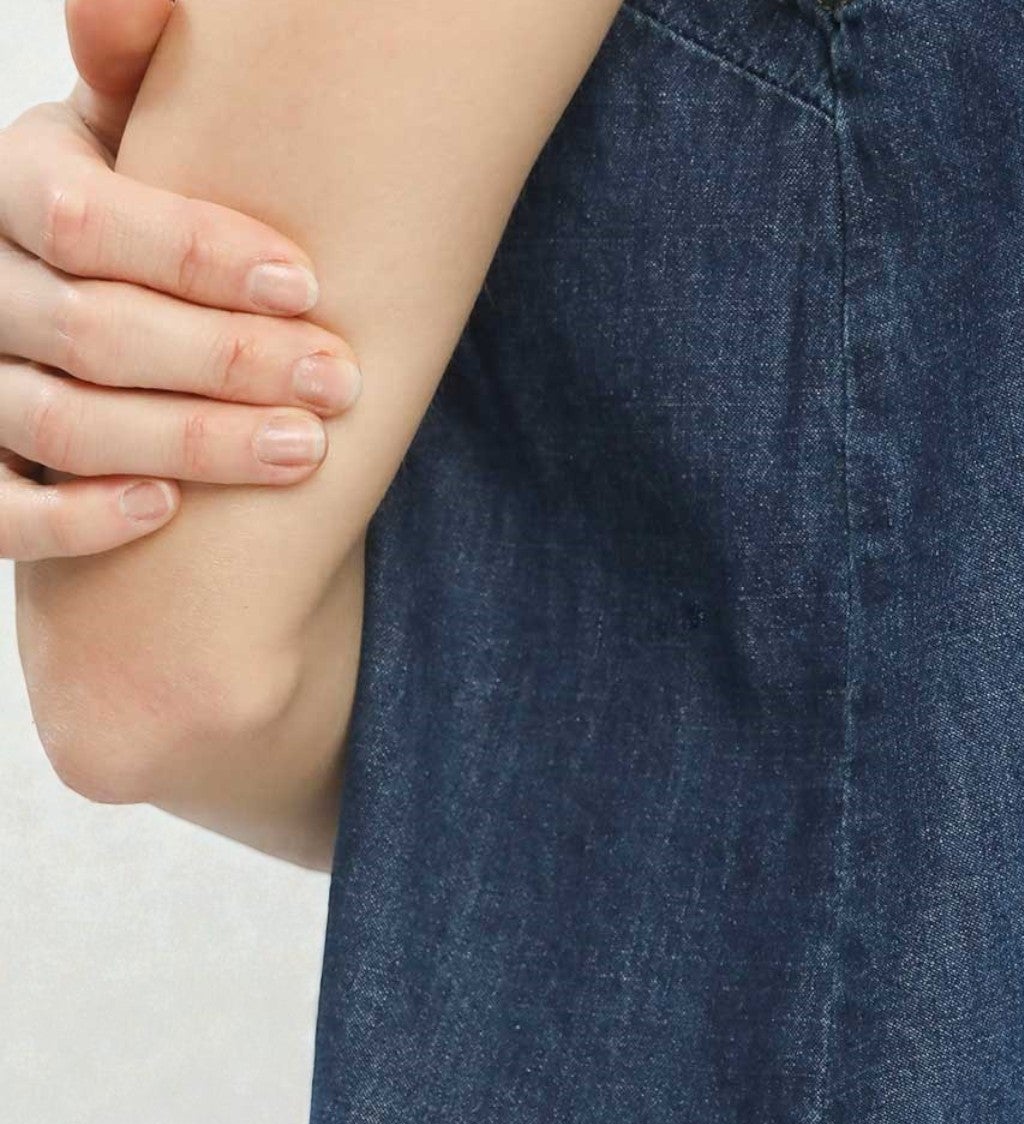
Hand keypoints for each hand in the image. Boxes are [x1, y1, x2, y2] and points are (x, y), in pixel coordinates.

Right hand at [0, 0, 362, 560]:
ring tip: (306, 448)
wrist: (110, 326)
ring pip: (61, 424)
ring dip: (193, 442)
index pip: (76, 216)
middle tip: (338, 381)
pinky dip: (80, 518)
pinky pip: (4, 513)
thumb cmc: (139, 225)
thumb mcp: (131, 134)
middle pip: (89, 330)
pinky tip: (166, 511)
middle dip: (228, 361)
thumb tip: (127, 0)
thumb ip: (138, 67)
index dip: (195, 254)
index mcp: (11, 189)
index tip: (309, 284)